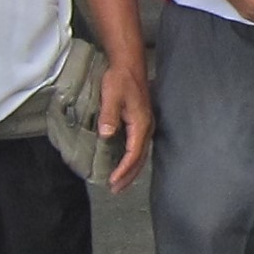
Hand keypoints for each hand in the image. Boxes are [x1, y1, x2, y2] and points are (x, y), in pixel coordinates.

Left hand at [94, 48, 152, 187]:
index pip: (134, 154)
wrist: (129, 63)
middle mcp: (146, 127)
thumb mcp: (112, 96)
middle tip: (116, 190)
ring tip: (120, 182)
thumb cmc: (121, 78)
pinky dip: (132, 159)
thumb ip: (109, 116)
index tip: (112, 181)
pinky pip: (139, 146)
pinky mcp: (141, 121)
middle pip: (140, 159)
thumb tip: (106, 135)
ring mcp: (145, 124)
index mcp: (141, 124)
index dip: (123, 170)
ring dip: (131, 170)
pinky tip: (125, 162)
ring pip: (141, 154)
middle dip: (128, 176)